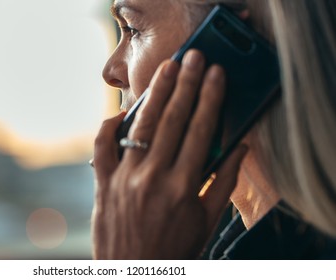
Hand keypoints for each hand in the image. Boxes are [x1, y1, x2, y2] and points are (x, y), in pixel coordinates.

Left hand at [92, 50, 247, 258]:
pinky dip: (110, 126)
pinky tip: (122, 111)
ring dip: (156, 93)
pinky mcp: (103, 184)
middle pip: (173, 120)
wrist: (133, 275)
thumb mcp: (205, 223)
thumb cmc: (173, 251)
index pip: (201, 132)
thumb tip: (240, 150)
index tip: (216, 75)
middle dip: (186, 84)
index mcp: (184, 188)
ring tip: (167, 69)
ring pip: (141, 126)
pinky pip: (102, 147)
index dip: (211, 99)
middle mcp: (153, 178)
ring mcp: (125, 178)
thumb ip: (223, 185)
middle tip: (194, 57)